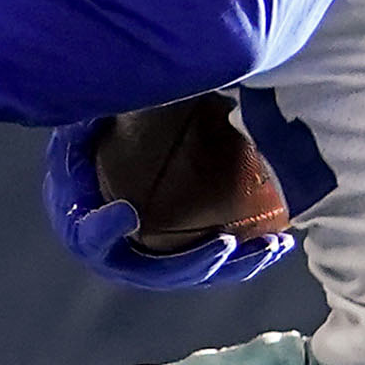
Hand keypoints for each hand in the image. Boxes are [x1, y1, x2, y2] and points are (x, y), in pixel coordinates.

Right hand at [42, 115, 298, 291]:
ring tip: (272, 246)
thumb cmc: (92, 140)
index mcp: (83, 224)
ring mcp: (155, 263)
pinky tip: (281, 241)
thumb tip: (103, 90)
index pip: (89, 236)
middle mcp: (120, 254)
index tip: (127, 213)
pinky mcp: (184, 259)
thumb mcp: (84, 122)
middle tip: (226, 243)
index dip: (103, 229)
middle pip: (156, 271)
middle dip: (193, 263)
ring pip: (198, 274)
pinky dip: (249, 256)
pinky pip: (217, 266)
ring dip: (237, 265)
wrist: (107, 161)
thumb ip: (88, 117)